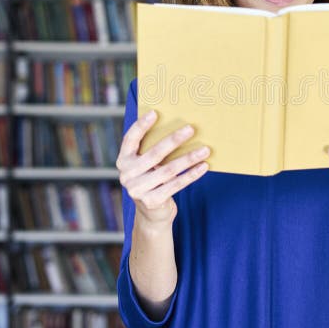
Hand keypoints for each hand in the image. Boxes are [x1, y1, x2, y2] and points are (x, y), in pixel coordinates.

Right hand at [116, 110, 209, 227]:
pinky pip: (176, 184)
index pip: (130, 139)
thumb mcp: (147, 166)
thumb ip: (152, 150)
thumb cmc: (153, 180)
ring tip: (205, 149)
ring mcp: (137, 190)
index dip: (141, 126)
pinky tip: (203, 166)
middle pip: (154, 154)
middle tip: (190, 129)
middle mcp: (126, 175)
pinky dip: (191, 175)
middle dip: (174, 140)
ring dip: (189, 158)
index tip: (155, 113)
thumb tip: (178, 127)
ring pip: (168, 170)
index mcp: (123, 161)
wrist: (152, 215)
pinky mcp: (151, 201)